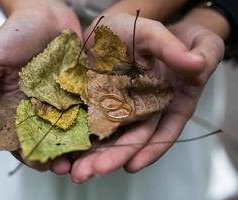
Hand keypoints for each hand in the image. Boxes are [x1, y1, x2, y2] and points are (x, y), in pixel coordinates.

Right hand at [0, 0, 81, 173]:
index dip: (26, 153)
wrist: (45, 15)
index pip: (17, 138)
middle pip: (45, 139)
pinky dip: (89, 124)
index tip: (37, 163)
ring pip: (66, 130)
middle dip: (53, 155)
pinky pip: (84, 111)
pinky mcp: (78, 91)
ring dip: (73, 146)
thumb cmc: (13, 34)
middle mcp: (36, 107)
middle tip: (63, 166)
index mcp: (12, 106)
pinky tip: (96, 135)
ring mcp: (59, 100)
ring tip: (81, 157)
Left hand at [69, 13, 223, 182]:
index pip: (161, 133)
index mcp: (165, 103)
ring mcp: (113, 104)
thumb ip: (185, 51)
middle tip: (86, 173)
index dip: (148, 150)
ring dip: (85, 151)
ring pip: (102, 132)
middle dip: (107, 158)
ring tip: (66, 167)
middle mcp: (139, 110)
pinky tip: (59, 142)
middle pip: (126, 139)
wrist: (127, 25)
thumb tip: (195, 64)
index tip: (130, 165)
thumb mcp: (171, 36)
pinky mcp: (91, 95)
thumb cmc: (157, 34)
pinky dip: (72, 129)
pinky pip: (82, 114)